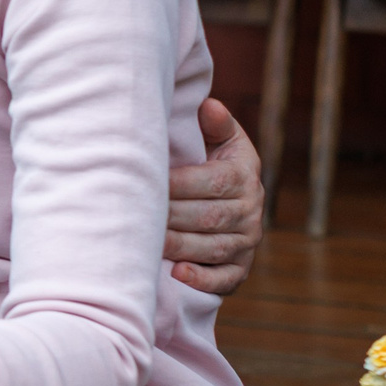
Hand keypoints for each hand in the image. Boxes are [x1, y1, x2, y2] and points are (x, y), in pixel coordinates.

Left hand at [166, 97, 263, 295]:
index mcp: (243, 176)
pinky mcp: (239, 270)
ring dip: (178, 246)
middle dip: (170, 217)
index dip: (179, 184)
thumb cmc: (212, 161)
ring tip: (148, 243)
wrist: (230, 197)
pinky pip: (224, 280)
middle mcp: (251, 212)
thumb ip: (215, 124)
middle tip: (134, 216)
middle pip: (208, 217)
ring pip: (212, 248)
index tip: (147, 183)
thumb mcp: (221, 139)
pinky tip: (176, 274)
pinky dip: (201, 279)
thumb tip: (208, 105)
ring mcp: (247, 243)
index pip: (212, 182)